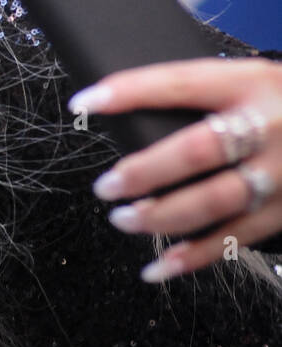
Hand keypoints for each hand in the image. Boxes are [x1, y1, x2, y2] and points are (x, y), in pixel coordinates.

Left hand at [67, 58, 281, 281]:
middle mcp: (269, 127)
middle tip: (105, 186)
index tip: (83, 103)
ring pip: (214, 201)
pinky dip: (193, 257)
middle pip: (196, 151)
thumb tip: (126, 113)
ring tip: (123, 219)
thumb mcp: (255, 79)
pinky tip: (158, 267)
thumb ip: (206, 94)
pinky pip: (235, 238)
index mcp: (251, 82)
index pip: (179, 84)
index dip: (128, 92)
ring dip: (160, 216)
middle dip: (143, 171)